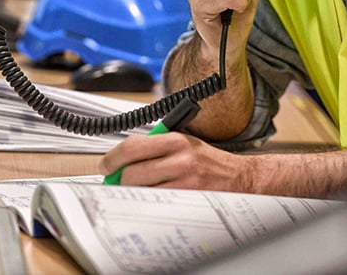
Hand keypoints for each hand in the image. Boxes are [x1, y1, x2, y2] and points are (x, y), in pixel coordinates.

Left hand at [99, 132, 243, 191]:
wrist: (240, 178)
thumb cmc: (208, 161)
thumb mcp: (183, 143)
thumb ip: (154, 147)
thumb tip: (122, 161)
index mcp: (175, 140)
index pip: (132, 147)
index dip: (112, 158)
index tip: (106, 165)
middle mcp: (179, 160)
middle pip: (132, 174)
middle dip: (118, 181)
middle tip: (116, 183)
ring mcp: (185, 183)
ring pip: (142, 193)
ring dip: (132, 194)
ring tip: (134, 191)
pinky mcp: (190, 201)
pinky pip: (158, 206)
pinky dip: (148, 205)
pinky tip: (150, 201)